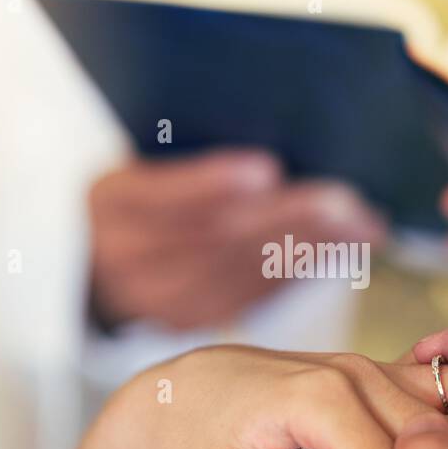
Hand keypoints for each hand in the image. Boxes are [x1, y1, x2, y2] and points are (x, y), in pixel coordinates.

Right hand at [87, 148, 385, 329]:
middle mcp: (126, 258)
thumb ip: (182, 145)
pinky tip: (341, 248)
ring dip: (310, 245)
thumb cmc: (129, 193)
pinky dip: (300, 268)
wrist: (83, 265)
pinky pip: (253, 293)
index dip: (212, 183)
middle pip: (215, 237)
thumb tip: (270, 129)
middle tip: (348, 200)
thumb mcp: (132, 157)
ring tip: (363, 224)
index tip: (266, 168)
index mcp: (107, 202)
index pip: (159, 195)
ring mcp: (157, 298)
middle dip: (289, 217)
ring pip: (243, 268)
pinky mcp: (189, 319)